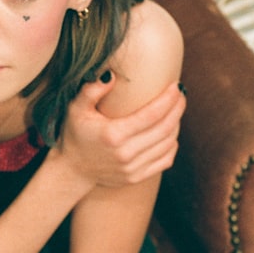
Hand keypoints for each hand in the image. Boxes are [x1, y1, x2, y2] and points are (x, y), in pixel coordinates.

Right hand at [56, 76, 184, 188]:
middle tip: (181, 94)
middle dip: (177, 109)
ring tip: (175, 110)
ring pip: (168, 144)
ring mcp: (132, 169)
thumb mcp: (76, 109)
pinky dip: (172, 144)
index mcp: (113, 135)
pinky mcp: (136, 177)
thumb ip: (91, 90)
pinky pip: (165, 160)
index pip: (152, 115)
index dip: (168, 99)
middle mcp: (125, 154)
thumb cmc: (74, 134)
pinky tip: (170, 132)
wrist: (72, 169)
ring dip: (176, 125)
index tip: (176, 86)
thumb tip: (111, 75)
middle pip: (164, 129)